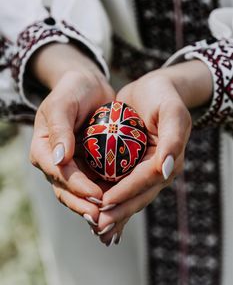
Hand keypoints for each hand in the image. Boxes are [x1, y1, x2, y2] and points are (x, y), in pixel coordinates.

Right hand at [29, 44, 114, 224]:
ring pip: (80, 192)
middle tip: (102, 218)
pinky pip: (95, 183)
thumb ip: (59, 129)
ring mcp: (72, 166)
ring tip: (112, 219)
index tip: (95, 194)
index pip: (57, 173)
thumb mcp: (63, 104)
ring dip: (94, 206)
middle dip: (84, 205)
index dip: (76, 186)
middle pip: (66, 190)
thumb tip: (58, 159)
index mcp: (43, 149)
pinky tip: (120, 205)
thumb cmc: (73, 90)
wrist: (89, 87)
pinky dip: (105, 196)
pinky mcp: (88, 165)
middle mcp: (56, 162)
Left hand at [95, 60, 211, 244]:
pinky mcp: (132, 165)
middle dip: (119, 212)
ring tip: (95, 228)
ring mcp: (144, 169)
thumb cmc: (163, 97)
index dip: (127, 192)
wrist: (154, 89)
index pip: (146, 180)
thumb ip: (172, 140)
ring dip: (113, 213)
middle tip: (98, 226)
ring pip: (129, 196)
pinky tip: (96, 211)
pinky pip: (121, 185)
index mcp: (169, 160)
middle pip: (138, 195)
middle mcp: (157, 169)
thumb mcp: (172, 112)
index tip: (106, 203)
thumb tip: (165, 170)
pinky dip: (110, 199)